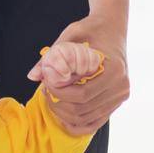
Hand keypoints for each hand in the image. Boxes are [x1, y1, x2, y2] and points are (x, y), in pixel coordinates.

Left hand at [26, 15, 129, 133]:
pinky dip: (75, 123)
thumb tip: (32, 76)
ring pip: (85, 119)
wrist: (111, 29)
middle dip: (58, 103)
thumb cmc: (91, 30)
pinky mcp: (115, 103)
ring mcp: (119, 97)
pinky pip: (93, 123)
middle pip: (83, 110)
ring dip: (63, 112)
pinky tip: (61, 112)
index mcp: (114, 71)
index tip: (46, 81)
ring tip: (52, 96)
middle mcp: (121, 87)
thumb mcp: (70, 37)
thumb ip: (52, 57)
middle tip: (46, 89)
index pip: (82, 94)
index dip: (59, 93)